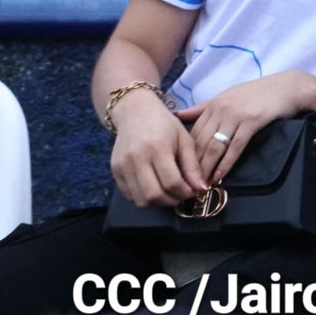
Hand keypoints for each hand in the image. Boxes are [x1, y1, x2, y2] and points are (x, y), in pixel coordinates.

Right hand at [110, 91, 205, 207]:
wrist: (135, 112)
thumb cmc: (164, 124)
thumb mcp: (184, 139)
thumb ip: (192, 165)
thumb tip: (200, 188)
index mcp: (158, 148)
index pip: (172, 182)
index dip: (186, 192)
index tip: (195, 191)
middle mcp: (136, 158)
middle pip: (154, 195)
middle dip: (172, 201)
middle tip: (182, 195)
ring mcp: (122, 165)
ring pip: (140, 199)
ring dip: (158, 203)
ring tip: (169, 193)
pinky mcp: (115, 170)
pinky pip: (129, 195)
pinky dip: (144, 198)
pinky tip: (155, 187)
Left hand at [176, 72, 315, 183]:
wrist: (288, 87)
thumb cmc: (259, 93)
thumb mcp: (228, 96)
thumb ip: (203, 107)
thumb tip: (178, 115)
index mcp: (213, 104)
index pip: (193, 133)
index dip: (186, 154)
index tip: (183, 170)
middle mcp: (221, 109)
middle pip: (201, 142)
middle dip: (193, 165)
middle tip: (189, 184)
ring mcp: (236, 115)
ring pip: (215, 146)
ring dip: (207, 168)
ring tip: (202, 184)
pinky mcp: (251, 122)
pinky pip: (235, 146)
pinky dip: (226, 163)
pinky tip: (220, 175)